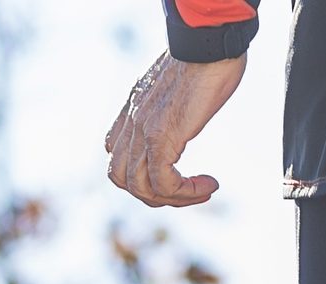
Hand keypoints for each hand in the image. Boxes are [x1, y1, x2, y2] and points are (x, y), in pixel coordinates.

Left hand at [105, 52, 246, 207]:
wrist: (208, 43)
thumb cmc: (205, 61)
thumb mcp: (179, 89)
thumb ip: (171, 105)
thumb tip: (185, 110)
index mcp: (133, 110)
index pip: (117, 157)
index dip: (142, 177)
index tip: (177, 176)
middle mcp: (132, 121)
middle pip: (122, 179)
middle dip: (156, 196)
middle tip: (189, 192)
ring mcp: (143, 129)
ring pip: (140, 187)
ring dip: (174, 199)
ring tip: (202, 191)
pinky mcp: (161, 135)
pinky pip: (163, 182)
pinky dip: (186, 193)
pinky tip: (208, 184)